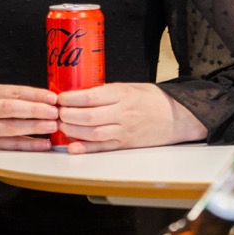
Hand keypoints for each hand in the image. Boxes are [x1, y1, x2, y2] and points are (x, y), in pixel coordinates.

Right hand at [0, 84, 57, 156]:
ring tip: (52, 125)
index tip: (52, 97)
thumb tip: (47, 99)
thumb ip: (15, 97)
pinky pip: (12, 146)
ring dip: (34, 127)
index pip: (14, 92)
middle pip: (11, 108)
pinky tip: (44, 143)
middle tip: (54, 112)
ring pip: (12, 127)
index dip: (34, 94)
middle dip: (35, 109)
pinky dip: (30, 145)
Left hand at [55, 82, 205, 152]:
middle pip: (88, 116)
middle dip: (67, 115)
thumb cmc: (153, 98)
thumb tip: (80, 93)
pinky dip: (86, 148)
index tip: (59, 97)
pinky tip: (73, 147)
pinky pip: (103, 147)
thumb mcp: (129, 86)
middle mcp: (123, 113)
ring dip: (73, 130)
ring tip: (60, 125)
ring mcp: (124, 130)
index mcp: (122, 94)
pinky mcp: (126, 144)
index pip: (90, 96)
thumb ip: (107, 91)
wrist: (177, 116)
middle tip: (56, 112)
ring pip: (93, 132)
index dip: (70, 98)